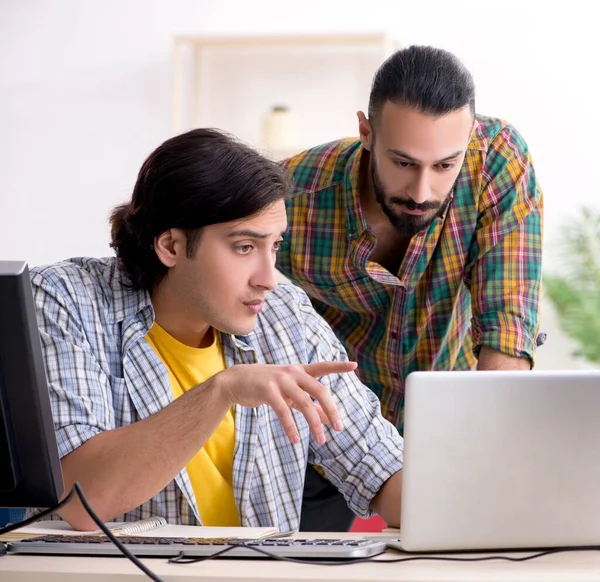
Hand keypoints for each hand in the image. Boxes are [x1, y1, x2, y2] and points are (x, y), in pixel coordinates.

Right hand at [218, 361, 357, 444]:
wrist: (235, 381)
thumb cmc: (266, 387)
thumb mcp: (289, 393)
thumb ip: (309, 403)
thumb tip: (328, 417)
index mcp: (299, 371)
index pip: (322, 367)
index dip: (338, 366)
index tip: (354, 365)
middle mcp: (292, 372)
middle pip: (319, 390)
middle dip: (331, 410)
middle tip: (339, 428)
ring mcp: (280, 380)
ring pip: (304, 403)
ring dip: (314, 423)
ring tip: (321, 440)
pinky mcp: (267, 390)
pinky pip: (283, 411)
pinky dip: (291, 427)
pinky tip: (295, 440)